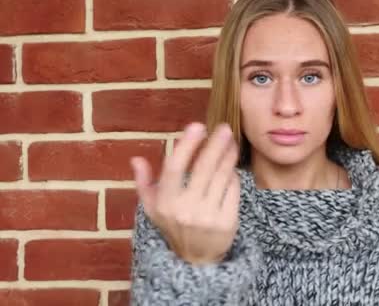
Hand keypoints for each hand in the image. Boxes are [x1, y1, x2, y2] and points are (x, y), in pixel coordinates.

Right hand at [130, 122, 240, 264]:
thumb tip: (136, 159)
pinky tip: (232, 168)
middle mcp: (185, 209)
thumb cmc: (174, 227)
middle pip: (203, 169)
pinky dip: (234, 177)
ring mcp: (208, 217)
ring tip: (231, 143)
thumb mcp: (153, 208)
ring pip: (222, 177)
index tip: (198, 126)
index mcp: (165, 202)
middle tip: (225, 128)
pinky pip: (233, 190)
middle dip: (216, 145)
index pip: (175, 168)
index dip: (187, 145)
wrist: (196, 261)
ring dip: (228, 156)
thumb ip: (144, 183)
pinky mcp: (227, 222)